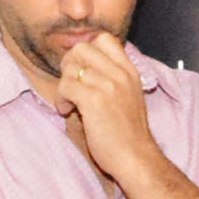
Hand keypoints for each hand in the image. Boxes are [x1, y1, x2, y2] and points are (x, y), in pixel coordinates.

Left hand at [55, 33, 163, 186]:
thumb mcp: (129, 97)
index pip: (104, 39)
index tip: (84, 70)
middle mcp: (120, 74)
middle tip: (71, 83)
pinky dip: (61, 99)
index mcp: (130, 71)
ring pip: (70, 68)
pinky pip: (65, 86)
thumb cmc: (130, 134)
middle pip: (82, 48)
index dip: (87, 51)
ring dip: (63, 85)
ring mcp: (108, 86)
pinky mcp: (94, 100)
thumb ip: (113, 79)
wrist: (137, 158)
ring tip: (69, 103)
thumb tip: (82, 68)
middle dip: (70, 64)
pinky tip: (67, 111)